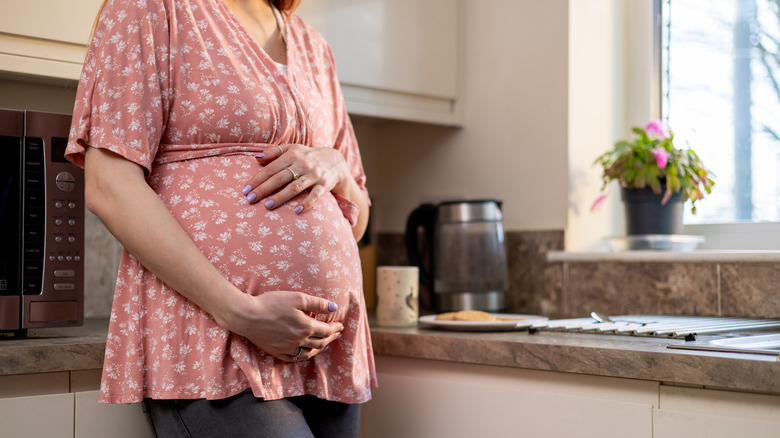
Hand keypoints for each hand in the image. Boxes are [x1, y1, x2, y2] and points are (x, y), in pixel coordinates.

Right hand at [225, 290, 343, 361]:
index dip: (335, 328)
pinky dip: (304, 356)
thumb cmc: (272, 303)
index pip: (326, 330)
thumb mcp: (297, 298)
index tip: (340, 325)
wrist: (248, 316)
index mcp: (306, 327)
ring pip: (309, 352)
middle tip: (336, 334)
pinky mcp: (277, 352)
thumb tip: (333, 306)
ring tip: (324, 343)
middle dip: (331, 338)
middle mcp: (299, 341)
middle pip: (320, 342)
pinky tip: (306, 353)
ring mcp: (288, 348)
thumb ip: (317, 303)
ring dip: (319, 348)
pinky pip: (295, 358)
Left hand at [241, 144, 350, 212]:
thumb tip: (256, 158)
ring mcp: (314, 175)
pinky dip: (306, 203)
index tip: (245, 189)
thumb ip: (274, 152)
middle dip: (264, 189)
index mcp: (293, 154)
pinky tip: (296, 211)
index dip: (257, 179)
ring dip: (281, 197)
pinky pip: (315, 195)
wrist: (335, 161)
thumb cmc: (307, 156)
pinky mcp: (324, 185)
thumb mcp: (292, 149)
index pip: (271, 168)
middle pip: (280, 177)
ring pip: (295, 187)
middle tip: (250, 199)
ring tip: (267, 206)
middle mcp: (303, 164)